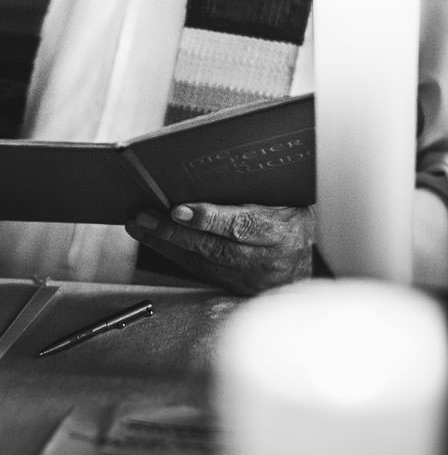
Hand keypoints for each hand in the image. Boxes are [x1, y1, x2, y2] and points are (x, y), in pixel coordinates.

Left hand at [126, 202, 314, 295]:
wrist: (315, 259)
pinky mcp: (237, 289)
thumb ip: (256, 186)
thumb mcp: (288, 195)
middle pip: (214, 248)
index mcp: (283, 230)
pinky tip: (154, 237)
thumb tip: (208, 166)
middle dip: (174, 232)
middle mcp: (267, 259)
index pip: (243, 225)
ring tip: (139, 224)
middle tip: (144, 216)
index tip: (179, 209)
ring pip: (202, 261)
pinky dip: (174, 253)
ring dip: (165, 243)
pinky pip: (200, 270)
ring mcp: (251, 279)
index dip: (209, 218)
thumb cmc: (295, 215)